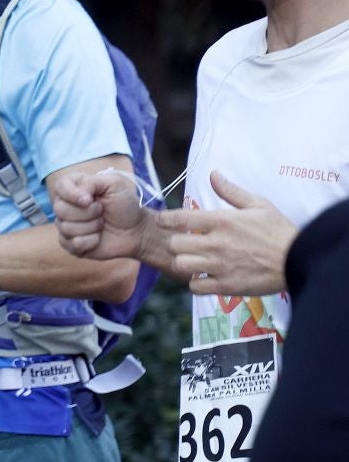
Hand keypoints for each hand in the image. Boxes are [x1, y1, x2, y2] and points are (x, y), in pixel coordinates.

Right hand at [51, 169, 149, 260]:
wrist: (135, 230)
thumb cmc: (124, 206)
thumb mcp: (113, 184)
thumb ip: (92, 182)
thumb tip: (79, 196)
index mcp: (74, 189)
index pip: (59, 186)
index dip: (71, 194)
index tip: (89, 200)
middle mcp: (66, 207)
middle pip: (60, 209)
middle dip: (87, 212)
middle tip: (102, 211)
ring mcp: (66, 227)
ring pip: (66, 228)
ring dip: (91, 227)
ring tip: (102, 224)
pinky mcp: (70, 245)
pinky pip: (73, 244)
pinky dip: (91, 241)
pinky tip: (98, 238)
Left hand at [155, 171, 296, 295]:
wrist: (299, 259)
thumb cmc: (278, 230)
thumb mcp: (258, 204)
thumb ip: (231, 191)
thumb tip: (213, 174)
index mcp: (222, 221)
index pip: (179, 218)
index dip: (166, 219)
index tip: (163, 220)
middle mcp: (216, 243)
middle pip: (174, 244)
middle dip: (175, 243)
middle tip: (185, 243)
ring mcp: (219, 266)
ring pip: (181, 265)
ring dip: (184, 263)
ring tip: (194, 260)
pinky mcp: (225, 285)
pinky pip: (195, 286)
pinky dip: (196, 282)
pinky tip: (205, 276)